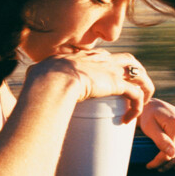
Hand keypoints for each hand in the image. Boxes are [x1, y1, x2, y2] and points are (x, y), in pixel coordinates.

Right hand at [34, 49, 153, 122]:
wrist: (52, 80)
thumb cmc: (42, 78)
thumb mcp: (41, 71)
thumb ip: (40, 74)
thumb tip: (30, 80)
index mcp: (86, 56)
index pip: (107, 58)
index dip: (112, 70)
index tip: (110, 85)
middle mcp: (102, 59)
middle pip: (129, 61)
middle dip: (136, 75)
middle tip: (133, 93)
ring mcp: (111, 70)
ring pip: (139, 74)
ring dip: (144, 89)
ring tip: (139, 106)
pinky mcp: (117, 83)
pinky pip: (136, 94)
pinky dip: (137, 106)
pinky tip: (129, 118)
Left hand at [138, 99, 174, 170]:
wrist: (155, 107)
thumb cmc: (149, 117)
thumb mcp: (149, 127)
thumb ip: (160, 140)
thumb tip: (173, 154)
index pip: (170, 152)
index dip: (159, 162)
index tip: (150, 166)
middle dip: (168, 165)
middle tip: (159, 168)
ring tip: (169, 165)